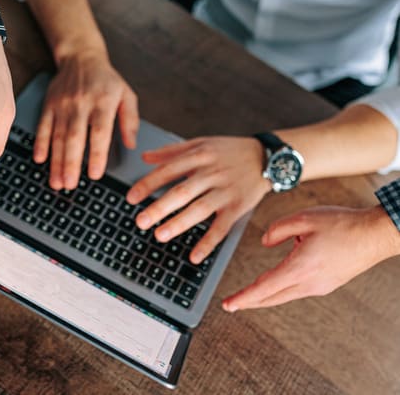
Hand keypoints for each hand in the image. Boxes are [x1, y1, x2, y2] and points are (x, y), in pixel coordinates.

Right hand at [33, 51, 138, 189]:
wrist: (80, 56)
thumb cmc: (106, 80)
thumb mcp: (126, 95)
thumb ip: (131, 121)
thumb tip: (132, 145)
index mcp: (103, 103)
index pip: (99, 132)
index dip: (96, 155)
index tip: (94, 174)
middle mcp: (81, 104)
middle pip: (74, 138)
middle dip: (70, 164)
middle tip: (69, 185)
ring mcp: (62, 105)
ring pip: (57, 136)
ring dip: (55, 161)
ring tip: (56, 181)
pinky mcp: (49, 105)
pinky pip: (43, 126)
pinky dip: (40, 143)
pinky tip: (39, 159)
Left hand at [126, 137, 269, 262]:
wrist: (268, 157)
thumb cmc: (230, 151)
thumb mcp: (202, 143)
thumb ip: (172, 151)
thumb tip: (145, 157)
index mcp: (199, 156)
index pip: (169, 170)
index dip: (148, 184)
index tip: (131, 198)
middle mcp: (212, 173)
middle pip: (182, 191)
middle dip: (159, 207)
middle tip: (140, 221)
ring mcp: (225, 191)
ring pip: (199, 209)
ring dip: (179, 224)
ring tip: (160, 235)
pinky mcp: (238, 207)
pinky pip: (221, 227)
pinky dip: (208, 243)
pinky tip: (194, 256)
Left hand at [222, 205, 399, 310]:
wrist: (376, 234)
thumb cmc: (344, 224)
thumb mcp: (303, 218)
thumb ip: (277, 230)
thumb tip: (265, 242)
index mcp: (300, 268)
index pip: (263, 288)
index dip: (243, 298)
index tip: (228, 304)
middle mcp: (309, 283)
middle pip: (271, 298)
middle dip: (249, 301)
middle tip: (231, 304)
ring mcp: (319, 287)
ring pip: (283, 296)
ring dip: (264, 296)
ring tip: (248, 295)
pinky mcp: (326, 285)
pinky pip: (296, 290)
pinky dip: (280, 289)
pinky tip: (276, 282)